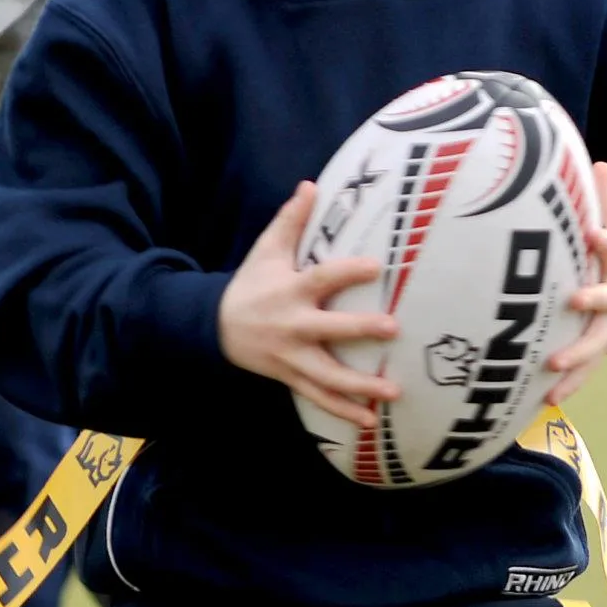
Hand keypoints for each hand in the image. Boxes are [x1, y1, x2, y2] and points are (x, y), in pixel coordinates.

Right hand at [218, 183, 400, 428]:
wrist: (213, 327)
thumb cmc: (250, 284)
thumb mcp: (265, 250)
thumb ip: (290, 219)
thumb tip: (311, 184)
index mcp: (289, 290)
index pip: (321, 279)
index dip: (347, 271)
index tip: (376, 266)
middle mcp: (292, 325)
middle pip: (328, 330)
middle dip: (359, 329)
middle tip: (392, 329)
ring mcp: (291, 356)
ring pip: (326, 375)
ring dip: (359, 387)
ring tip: (392, 393)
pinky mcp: (290, 377)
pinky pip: (318, 397)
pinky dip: (342, 411)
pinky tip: (368, 421)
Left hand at [546, 162, 606, 403]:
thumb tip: (595, 160)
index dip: (603, 239)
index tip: (589, 231)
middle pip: (606, 298)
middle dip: (592, 300)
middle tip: (573, 301)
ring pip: (595, 342)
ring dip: (575, 356)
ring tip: (552, 367)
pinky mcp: (606, 346)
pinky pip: (587, 370)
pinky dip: (570, 385)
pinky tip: (546, 399)